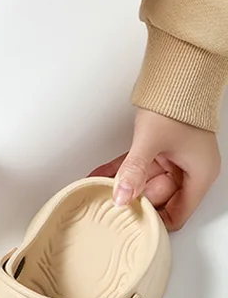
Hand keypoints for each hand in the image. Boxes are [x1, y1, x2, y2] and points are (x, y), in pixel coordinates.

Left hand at [90, 108, 220, 230]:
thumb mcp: (150, 141)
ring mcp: (174, 161)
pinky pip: (139, 168)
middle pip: (159, 199)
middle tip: (108, 205)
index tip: (131, 220)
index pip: (178, 214)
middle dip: (133, 200)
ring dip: (122, 185)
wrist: (177, 77)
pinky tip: (99, 176)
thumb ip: (135, 171)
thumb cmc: (175, 105)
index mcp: (199, 175)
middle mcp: (190, 171)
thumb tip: (122, 197)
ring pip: (145, 183)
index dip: (155, 220)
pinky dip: (121, 172)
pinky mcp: (160, 152)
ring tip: (96, 191)